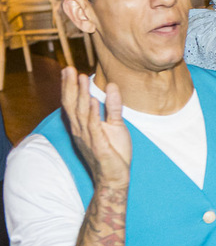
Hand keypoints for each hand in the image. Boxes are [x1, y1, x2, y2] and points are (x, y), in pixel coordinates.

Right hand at [61, 68, 130, 187]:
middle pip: (72, 105)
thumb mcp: (115, 124)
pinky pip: (94, 128)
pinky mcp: (99, 146)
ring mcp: (88, 138)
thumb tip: (112, 86)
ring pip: (82, 113)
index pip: (73, 103)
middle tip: (69, 68)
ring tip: (81, 78)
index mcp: (83, 126)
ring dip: (82, 95)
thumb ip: (113, 106)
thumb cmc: (114, 152)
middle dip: (71, 86)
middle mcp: (81, 130)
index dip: (70, 86)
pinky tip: (93, 101)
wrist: (115, 177)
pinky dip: (93, 114)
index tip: (69, 70)